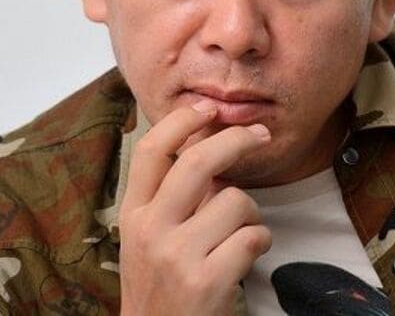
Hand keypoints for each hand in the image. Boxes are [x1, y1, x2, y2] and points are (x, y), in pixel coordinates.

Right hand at [117, 101, 272, 315]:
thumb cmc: (161, 288)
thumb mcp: (148, 240)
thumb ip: (171, 197)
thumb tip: (208, 143)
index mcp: (133, 215)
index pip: (150, 150)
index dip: (181, 120)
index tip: (208, 107)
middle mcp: (150, 231)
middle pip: (197, 162)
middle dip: (236, 139)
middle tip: (258, 135)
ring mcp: (177, 257)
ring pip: (235, 200)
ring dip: (251, 213)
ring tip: (241, 233)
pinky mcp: (207, 282)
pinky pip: (253, 236)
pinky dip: (261, 241)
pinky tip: (248, 256)